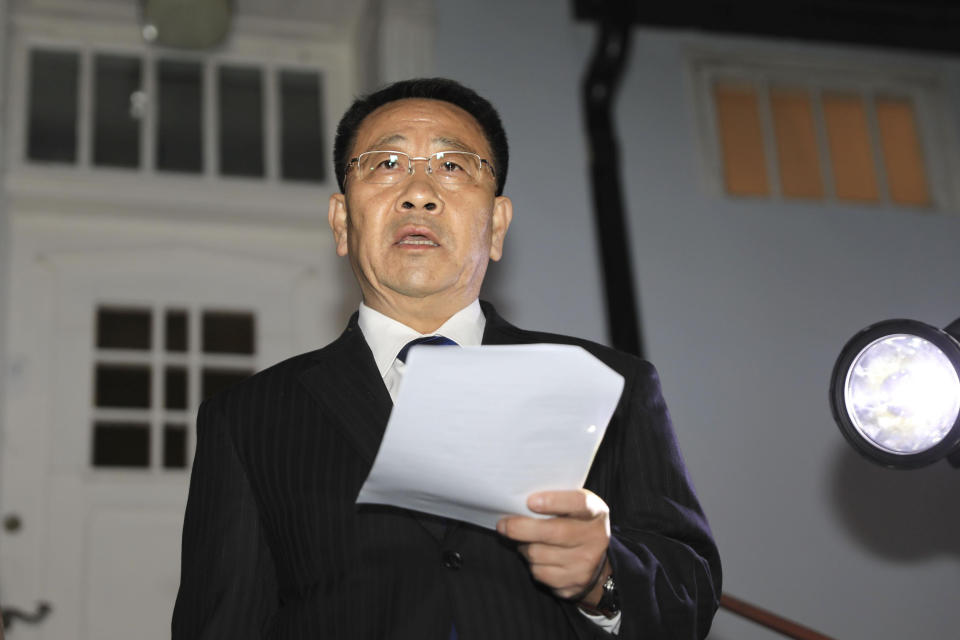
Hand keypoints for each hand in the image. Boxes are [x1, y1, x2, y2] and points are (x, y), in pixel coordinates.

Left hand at [496, 489, 610, 604]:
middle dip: (521, 528)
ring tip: (525, 541)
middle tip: (503, 524)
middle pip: (554, 532)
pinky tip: (537, 557)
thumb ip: (554, 502)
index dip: (554, 501)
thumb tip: (516, 503)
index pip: (578, 503)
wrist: (596, 563)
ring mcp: (587, 563)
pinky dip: (532, 564)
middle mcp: (595, 537)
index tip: (530, 502)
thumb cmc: (575, 526)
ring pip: (540, 554)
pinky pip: (540, 573)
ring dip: (524, 547)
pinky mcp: (574, 583)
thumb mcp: (573, 508)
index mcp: (595, 512)